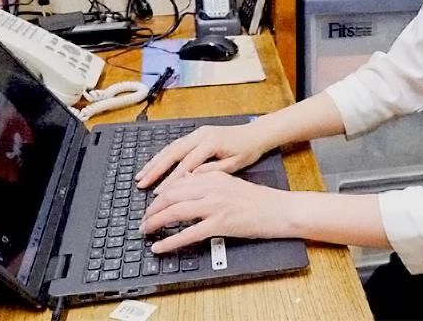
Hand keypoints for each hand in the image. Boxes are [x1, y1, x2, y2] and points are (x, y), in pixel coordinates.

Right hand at [135, 124, 265, 190]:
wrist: (256, 133)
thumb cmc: (248, 150)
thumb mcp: (235, 164)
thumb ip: (213, 171)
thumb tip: (191, 179)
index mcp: (211, 142)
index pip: (187, 164)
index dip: (171, 179)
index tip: (159, 193)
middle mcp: (201, 135)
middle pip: (173, 152)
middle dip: (155, 169)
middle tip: (141, 183)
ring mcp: (198, 132)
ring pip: (171, 147)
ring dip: (155, 161)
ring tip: (141, 175)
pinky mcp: (197, 133)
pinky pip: (176, 144)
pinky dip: (163, 155)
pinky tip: (153, 164)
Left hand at [140, 170, 292, 252]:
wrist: (279, 209)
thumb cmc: (258, 200)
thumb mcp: (231, 183)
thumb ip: (209, 182)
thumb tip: (187, 184)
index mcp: (214, 176)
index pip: (178, 182)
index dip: (160, 194)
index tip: (151, 204)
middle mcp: (213, 187)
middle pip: (172, 195)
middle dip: (152, 208)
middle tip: (143, 219)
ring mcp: (216, 205)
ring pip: (176, 211)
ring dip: (155, 222)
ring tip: (145, 231)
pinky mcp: (221, 224)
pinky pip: (189, 233)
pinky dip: (170, 241)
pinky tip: (160, 247)